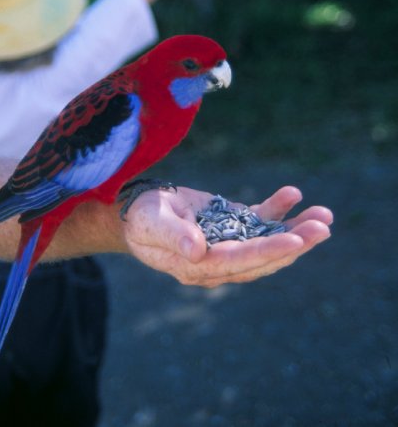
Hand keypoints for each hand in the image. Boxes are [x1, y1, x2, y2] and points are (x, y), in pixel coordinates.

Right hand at [123, 185, 331, 287]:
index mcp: (199, 267)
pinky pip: (259, 221)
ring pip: (268, 241)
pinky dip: (277, 209)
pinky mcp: (232, 227)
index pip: (240, 261)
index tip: (295, 240)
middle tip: (323, 227)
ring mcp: (228, 245)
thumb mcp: (151, 224)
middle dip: (295, 242)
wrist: (138, 212)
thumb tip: (197, 251)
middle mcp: (219, 262)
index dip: (268, 251)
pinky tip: (293, 194)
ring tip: (323, 215)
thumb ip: (173, 236)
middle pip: (264, 256)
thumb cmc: (141, 218)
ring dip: (296, 229)